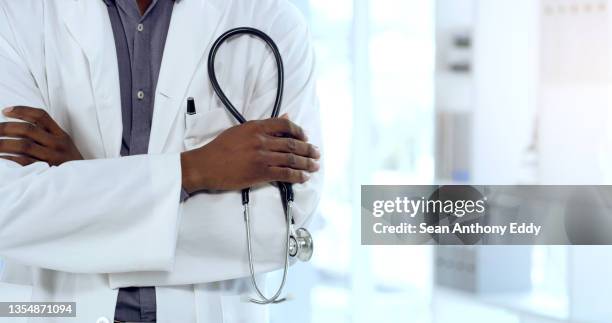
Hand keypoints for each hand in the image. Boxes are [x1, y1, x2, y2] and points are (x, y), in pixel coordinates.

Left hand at [0, 106, 83, 165]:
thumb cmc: (70, 163)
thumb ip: (48, 135)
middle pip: (28, 129)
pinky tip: (1, 159)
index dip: (22, 110)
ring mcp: (53, 158)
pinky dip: (10, 159)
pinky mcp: (47, 171)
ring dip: (3, 143)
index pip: (41, 116)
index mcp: (61, 135)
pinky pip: (24, 162)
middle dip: (5, 128)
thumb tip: (19, 127)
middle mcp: (58, 144)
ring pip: (24, 145)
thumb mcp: (64, 145)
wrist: (85, 183)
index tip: (5, 111)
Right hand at [181, 115, 319, 192]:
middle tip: (317, 153)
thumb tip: (285, 116)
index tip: (306, 136)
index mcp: (256, 127)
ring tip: (315, 166)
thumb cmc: (220, 148)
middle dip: (308, 149)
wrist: (205, 165)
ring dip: (307, 163)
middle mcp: (261, 140)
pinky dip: (297, 176)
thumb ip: (264, 126)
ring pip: (291, 159)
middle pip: (292, 143)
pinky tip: (304, 177)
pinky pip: (285, 174)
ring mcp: (261, 157)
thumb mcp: (241, 130)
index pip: (284, 125)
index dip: (299, 131)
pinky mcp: (260, 173)